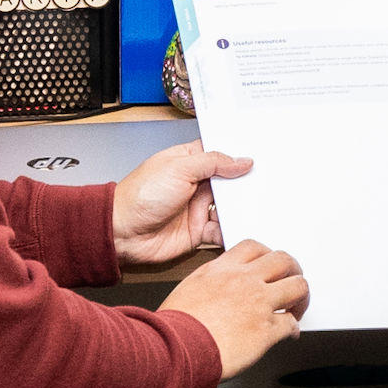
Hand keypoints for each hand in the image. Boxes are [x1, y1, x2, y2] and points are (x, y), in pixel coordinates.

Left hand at [113, 142, 247, 269]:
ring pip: (228, 207)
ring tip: (256, 206)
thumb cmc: (140, 196)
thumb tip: (241, 161)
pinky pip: (221, 230)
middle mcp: (194, 184)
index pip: (219, 154)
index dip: (237, 156)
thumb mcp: (179, 168)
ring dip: (240, 208)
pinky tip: (237, 227)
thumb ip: (213, 162)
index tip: (258, 156)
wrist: (123, 232)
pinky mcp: (198, 231)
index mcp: (188, 161)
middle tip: (264, 183)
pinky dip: (230, 230)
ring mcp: (197, 208)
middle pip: (228, 182)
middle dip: (244, 184)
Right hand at [162, 236, 306, 377]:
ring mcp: (258, 303)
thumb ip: (208, 285)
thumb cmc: (173, 329)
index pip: (253, 247)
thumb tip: (217, 291)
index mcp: (221, 270)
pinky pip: (292, 324)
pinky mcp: (266, 330)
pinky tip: (289, 334)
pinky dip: (293, 329)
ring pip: (298, 286)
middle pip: (283, 260)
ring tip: (296, 308)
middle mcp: (243, 281)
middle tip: (291, 282)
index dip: (267, 255)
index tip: (269, 266)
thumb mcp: (187, 291)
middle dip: (293, 271)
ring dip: (301, 298)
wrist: (174, 350)